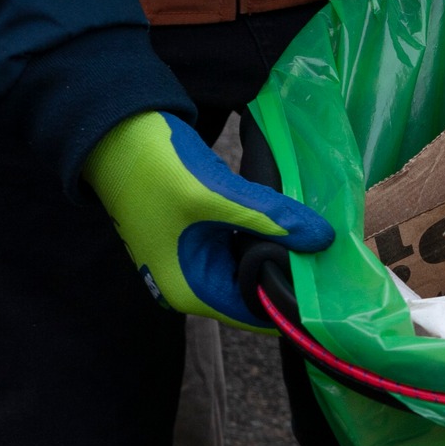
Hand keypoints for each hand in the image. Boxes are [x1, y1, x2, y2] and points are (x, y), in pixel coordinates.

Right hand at [83, 112, 333, 322]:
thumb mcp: (216, 193)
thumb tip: (322, 238)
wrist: (112, 132)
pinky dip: (262, 235)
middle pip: (254, 290)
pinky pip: (238, 245)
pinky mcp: (195, 237)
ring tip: (318, 235)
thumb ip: (270, 218)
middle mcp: (190, 284)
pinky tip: (290, 219)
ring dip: (278, 251)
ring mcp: (191, 260)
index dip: (292, 298)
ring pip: (248, 265)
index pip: (255, 312)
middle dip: (289, 272)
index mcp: (190, 290)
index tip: (331, 281)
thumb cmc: (155, 167)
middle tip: (332, 252)